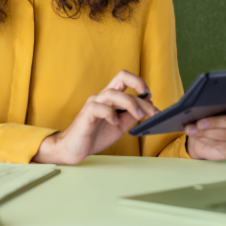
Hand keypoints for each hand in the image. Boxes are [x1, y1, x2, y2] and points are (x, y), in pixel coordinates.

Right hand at [33, 70, 157, 163]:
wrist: (74, 148)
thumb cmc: (95, 136)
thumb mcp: (120, 126)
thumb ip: (132, 115)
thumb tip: (149, 105)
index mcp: (110, 98)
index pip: (125, 79)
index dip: (140, 83)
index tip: (150, 97)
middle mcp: (102, 97)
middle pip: (121, 77)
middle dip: (140, 87)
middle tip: (151, 108)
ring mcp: (93, 104)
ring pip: (112, 93)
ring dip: (130, 103)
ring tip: (139, 116)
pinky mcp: (86, 115)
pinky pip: (98, 107)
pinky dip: (110, 114)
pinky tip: (115, 123)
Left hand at [185, 103, 225, 159]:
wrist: (207, 135)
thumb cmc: (214, 116)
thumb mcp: (214, 107)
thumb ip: (214, 104)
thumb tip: (201, 104)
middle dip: (215, 122)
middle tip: (199, 122)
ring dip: (206, 132)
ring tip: (192, 129)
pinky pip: (219, 144)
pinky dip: (205, 138)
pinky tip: (196, 134)